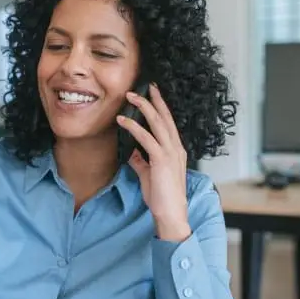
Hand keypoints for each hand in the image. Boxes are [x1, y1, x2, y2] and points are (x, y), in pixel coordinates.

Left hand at [116, 83, 191, 240]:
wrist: (171, 213)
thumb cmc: (161, 196)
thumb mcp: (148, 174)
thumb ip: (141, 161)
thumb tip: (131, 151)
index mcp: (175, 150)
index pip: (168, 123)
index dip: (160, 107)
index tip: (153, 93)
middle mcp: (176, 148)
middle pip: (165, 117)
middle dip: (154, 99)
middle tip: (145, 84)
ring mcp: (170, 153)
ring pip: (157, 122)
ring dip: (142, 106)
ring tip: (130, 95)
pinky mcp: (161, 160)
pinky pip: (146, 138)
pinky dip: (133, 127)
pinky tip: (123, 120)